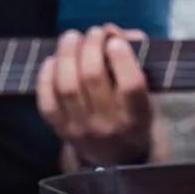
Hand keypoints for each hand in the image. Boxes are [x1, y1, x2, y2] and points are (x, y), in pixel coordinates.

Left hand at [36, 25, 151, 164]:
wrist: (117, 161)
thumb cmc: (134, 117)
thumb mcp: (148, 94)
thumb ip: (137, 60)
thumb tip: (115, 32)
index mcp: (138, 117)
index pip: (131, 85)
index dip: (121, 57)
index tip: (116, 41)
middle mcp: (110, 125)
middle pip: (93, 77)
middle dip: (91, 45)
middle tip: (93, 33)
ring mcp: (82, 130)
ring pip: (67, 85)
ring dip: (67, 53)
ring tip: (72, 37)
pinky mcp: (61, 131)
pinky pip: (47, 100)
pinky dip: (46, 76)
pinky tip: (54, 61)